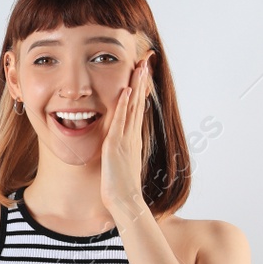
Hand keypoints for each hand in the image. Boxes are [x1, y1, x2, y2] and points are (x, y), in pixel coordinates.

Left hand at [101, 52, 153, 222]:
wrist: (125, 201)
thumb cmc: (121, 187)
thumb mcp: (122, 164)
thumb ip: (122, 152)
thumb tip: (120, 148)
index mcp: (133, 139)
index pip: (138, 109)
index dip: (141, 91)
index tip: (143, 75)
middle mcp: (132, 136)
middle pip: (139, 103)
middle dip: (142, 82)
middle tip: (146, 62)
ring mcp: (126, 139)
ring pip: (133, 107)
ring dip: (136, 86)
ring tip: (140, 67)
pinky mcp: (116, 145)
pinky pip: (120, 120)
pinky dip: (123, 105)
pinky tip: (125, 90)